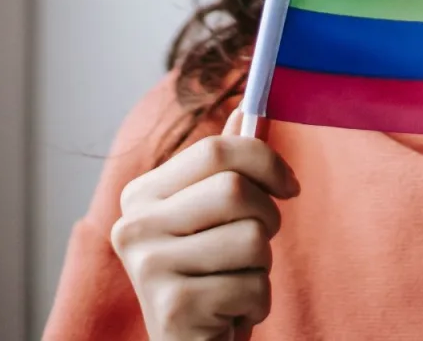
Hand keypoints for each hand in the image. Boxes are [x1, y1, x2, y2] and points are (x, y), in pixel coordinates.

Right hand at [111, 108, 299, 339]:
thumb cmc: (208, 276)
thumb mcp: (213, 218)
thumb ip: (225, 167)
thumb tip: (246, 110)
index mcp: (141, 195)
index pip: (216, 149)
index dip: (266, 161)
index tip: (289, 186)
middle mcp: (134, 227)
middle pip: (234, 190)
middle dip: (266, 219)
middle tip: (256, 245)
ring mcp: (148, 268)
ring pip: (250, 240)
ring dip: (261, 267)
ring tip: (234, 282)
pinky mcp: (173, 309)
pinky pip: (251, 287)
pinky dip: (256, 303)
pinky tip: (228, 312)